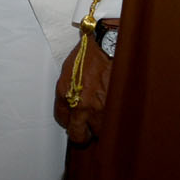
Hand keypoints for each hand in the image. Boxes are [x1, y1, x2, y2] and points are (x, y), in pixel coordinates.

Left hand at [53, 22, 113, 142]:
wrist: (108, 44)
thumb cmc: (88, 53)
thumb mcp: (68, 70)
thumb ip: (67, 89)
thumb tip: (71, 104)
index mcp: (64, 93)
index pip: (62, 120)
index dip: (68, 122)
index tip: (73, 121)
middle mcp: (81, 105)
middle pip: (78, 135)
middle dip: (81, 135)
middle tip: (86, 132)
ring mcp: (100, 109)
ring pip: (98, 134)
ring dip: (100, 130)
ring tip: (103, 123)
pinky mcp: (118, 108)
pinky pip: (115, 125)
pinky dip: (115, 124)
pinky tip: (115, 118)